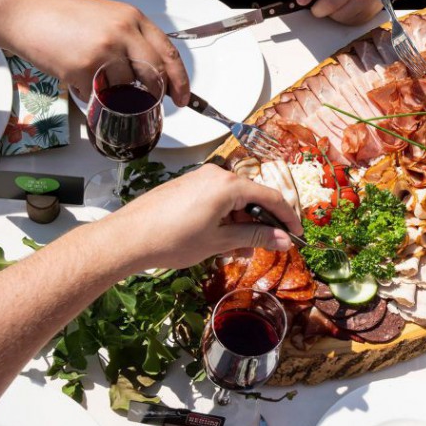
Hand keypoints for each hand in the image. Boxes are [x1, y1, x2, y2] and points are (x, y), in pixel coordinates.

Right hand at [0, 0, 189, 104]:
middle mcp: (123, 32)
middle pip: (155, 76)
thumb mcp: (107, 17)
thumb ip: (132, 40)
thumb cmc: (62, 17)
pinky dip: (92, 96)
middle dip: (157, 97)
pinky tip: (79, 81)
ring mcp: (104, 51)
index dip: (180, 81)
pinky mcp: (84, 69)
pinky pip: (99, 97)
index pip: (169, 53)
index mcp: (133, 18)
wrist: (23, 14)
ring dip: (118, 98)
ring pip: (128, 90)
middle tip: (152, 107)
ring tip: (100, 85)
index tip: (183, 99)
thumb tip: (154, 75)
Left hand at [108, 165, 302, 271]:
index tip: (297, 233)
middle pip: (252, 196)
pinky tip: (222, 239)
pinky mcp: (188, 186)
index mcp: (229, 184)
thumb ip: (255, 237)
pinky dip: (226, 217)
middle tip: (268, 246)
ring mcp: (201, 178)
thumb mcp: (220, 241)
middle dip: (262, 223)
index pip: (270, 196)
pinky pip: (218, 199)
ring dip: (243, 223)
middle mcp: (217, 174)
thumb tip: (284, 239)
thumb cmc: (172, 239)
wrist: (129, 238)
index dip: (287, 217)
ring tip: (240, 250)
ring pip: (234, 200)